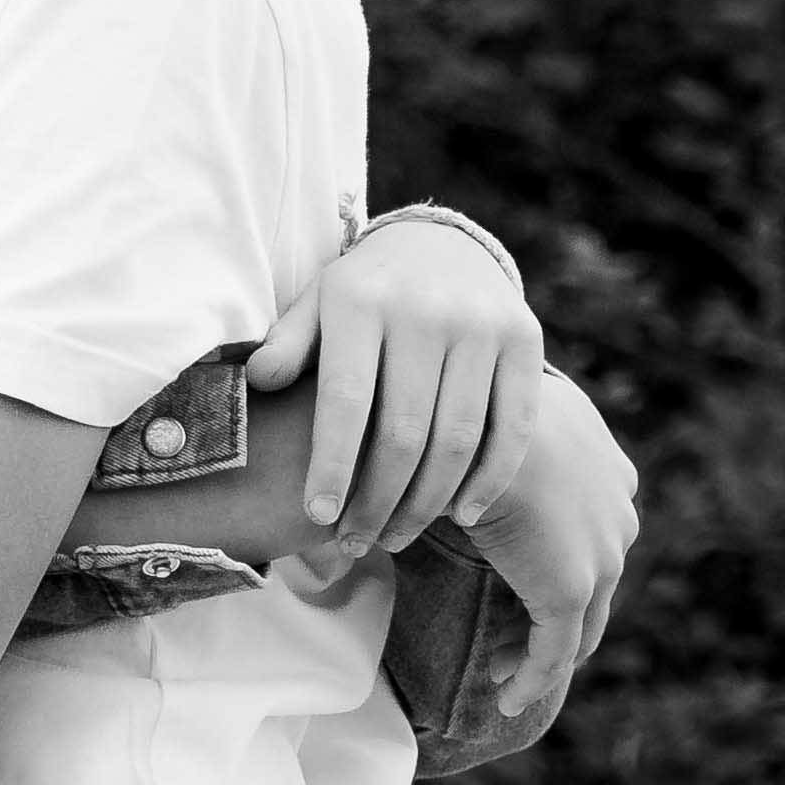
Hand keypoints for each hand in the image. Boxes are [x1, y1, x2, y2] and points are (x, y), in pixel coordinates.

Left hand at [244, 207, 542, 588]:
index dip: (331, 465)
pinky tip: (460, 515)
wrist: (443, 242)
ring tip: (395, 537)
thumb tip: (259, 381)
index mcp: (361, 300)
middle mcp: (425, 310)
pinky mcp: (525, 340)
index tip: (317, 517)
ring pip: (456, 440)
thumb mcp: (317, 304)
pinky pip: (512, 428)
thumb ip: (289, 343)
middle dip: (376, 500)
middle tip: (355, 542)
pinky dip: (488, 480)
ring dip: (425, 504)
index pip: (345, 399)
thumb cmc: (363, 293)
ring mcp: (481, 324)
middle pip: (403, 432)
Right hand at [450, 359, 639, 715]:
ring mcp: (601, 554)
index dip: (556, 565)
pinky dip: (531, 679)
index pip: (592, 534)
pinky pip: (554, 652)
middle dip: (549, 615)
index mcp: (607, 468)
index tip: (518, 584)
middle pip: (593, 583)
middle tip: (506, 641)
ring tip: (501, 669)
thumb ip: (495, 448)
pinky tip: (504, 697)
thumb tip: (453, 460)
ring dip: (538, 651)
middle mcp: (618, 512)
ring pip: (578, 624)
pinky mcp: (571, 590)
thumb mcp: (494, 420)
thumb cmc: (463, 406)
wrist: (467, 416)